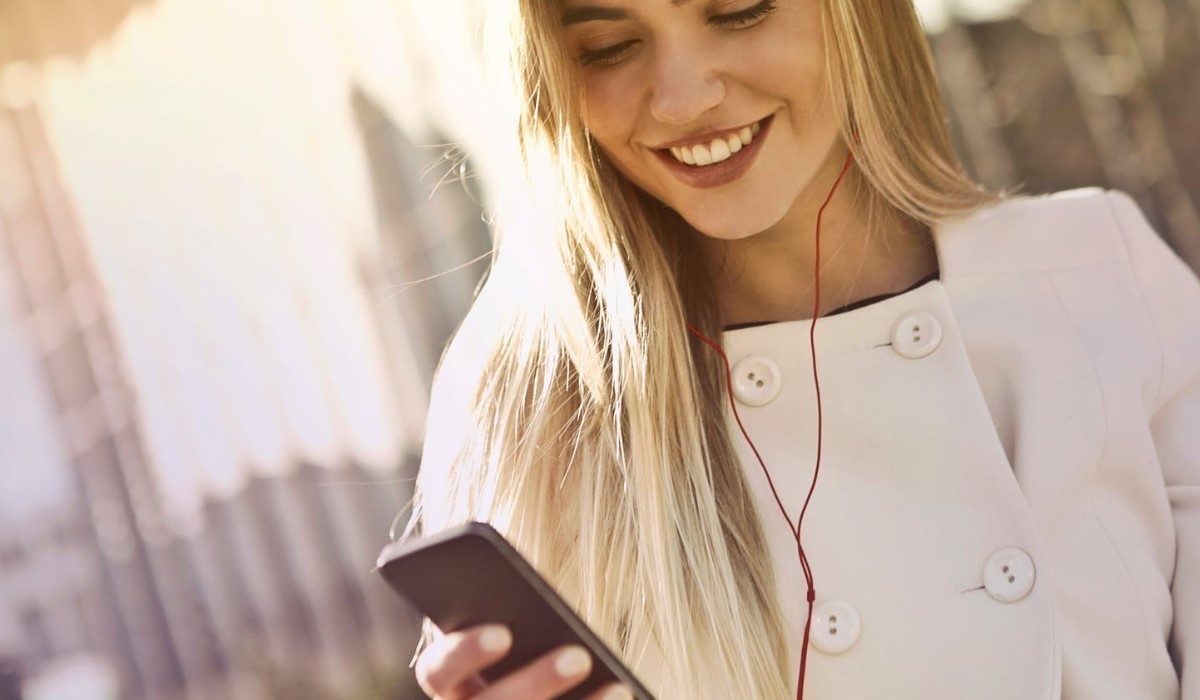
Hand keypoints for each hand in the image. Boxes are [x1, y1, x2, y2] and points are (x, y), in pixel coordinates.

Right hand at [414, 624, 633, 699]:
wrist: (544, 688)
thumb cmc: (528, 648)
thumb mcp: (518, 631)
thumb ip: (516, 617)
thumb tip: (539, 601)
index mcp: (451, 684)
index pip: (437, 672)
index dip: (464, 654)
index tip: (502, 633)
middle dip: (535, 683)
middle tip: (578, 656)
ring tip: (618, 688)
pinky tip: (621, 695)